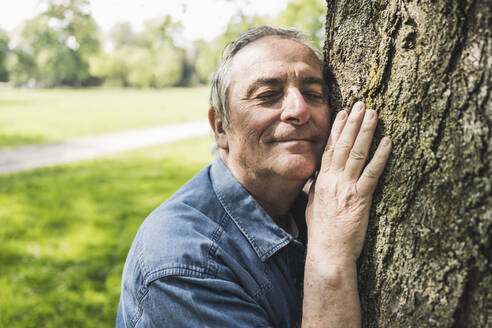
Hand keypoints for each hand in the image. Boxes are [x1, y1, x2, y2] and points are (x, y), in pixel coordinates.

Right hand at [306, 101, 391, 265]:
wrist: (327, 252)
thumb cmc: (321, 231)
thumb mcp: (313, 204)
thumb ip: (316, 186)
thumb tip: (316, 174)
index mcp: (321, 181)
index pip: (329, 149)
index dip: (336, 129)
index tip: (343, 113)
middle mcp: (333, 180)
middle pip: (343, 145)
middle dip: (353, 123)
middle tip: (362, 104)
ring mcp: (347, 188)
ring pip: (357, 154)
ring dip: (366, 132)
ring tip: (374, 114)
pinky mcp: (361, 199)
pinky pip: (372, 173)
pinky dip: (381, 157)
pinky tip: (388, 142)